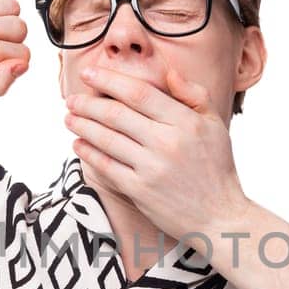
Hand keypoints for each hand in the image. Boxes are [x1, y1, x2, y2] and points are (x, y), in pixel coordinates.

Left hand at [63, 65, 250, 240]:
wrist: (219, 216)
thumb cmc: (215, 167)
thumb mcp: (214, 125)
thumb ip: (194, 95)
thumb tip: (168, 72)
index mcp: (185, 122)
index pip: (139, 93)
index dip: (110, 81)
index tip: (89, 74)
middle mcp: (167, 142)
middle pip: (116, 115)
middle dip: (88, 104)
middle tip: (71, 99)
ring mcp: (152, 168)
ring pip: (107, 139)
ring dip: (82, 126)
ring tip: (69, 118)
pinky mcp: (140, 190)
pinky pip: (107, 166)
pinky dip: (89, 153)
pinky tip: (78, 144)